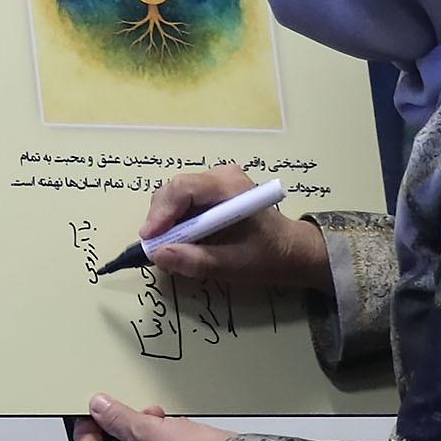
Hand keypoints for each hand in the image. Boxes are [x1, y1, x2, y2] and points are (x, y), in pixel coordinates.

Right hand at [142, 166, 329, 290]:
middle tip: (156, 248)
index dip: (161, 213)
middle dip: (160, 219)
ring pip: (175, 196)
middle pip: (175, 190)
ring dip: (166, 222)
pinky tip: (181, 240)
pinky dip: (175, 221)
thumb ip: (196, 261)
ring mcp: (215, 181)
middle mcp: (220, 176)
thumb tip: (160, 255)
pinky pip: (183, 202)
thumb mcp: (232, 265)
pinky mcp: (211, 192)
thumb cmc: (266, 256)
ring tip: (169, 247)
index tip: (150, 238)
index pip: (183, 189)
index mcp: (229, 187)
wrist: (290, 250)